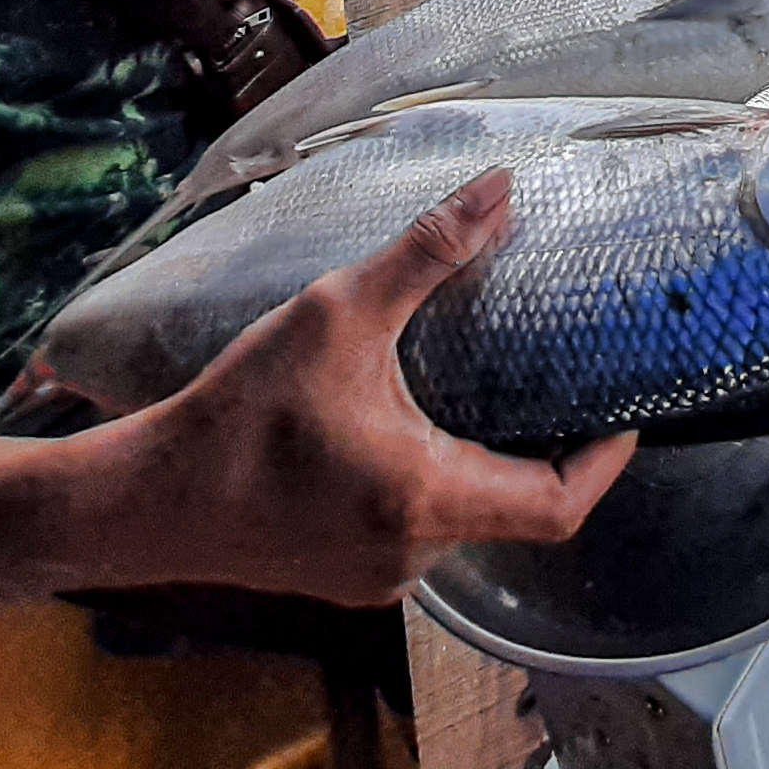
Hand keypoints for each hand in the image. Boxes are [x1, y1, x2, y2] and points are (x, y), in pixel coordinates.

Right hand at [119, 169, 637, 606]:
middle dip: (541, 448)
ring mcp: (379, 575)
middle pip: (517, 510)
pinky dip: (430, 483)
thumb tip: (500, 190)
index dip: (604, 462)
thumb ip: (427, 252)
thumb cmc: (235, 413)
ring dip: (480, 463)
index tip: (626, 412)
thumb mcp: (335, 313)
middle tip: (557, 382)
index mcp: (427, 495)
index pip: (559, 506)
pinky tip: (406, 434)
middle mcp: (414, 553)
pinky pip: (418, 532)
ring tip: (484, 395)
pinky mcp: (346, 578)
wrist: (143, 501)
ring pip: (466, 521)